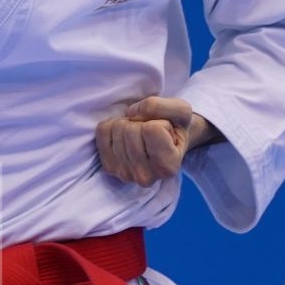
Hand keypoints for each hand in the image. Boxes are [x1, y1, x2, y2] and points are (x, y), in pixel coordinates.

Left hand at [95, 96, 217, 185]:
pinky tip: (126, 136)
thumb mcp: (182, 111)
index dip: (160, 122)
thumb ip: (161, 106)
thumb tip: (131, 112)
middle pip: (131, 129)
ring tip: (141, 134)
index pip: (152, 129)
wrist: (168, 142)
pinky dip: (113, 124)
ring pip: (117, 128)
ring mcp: (124, 174)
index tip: (166, 131)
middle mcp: (145, 177)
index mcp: (168, 167)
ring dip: (129, 123)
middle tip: (151, 132)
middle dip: (142, 121)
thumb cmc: (176, 126)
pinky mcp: (109, 167)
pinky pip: (102, 131)